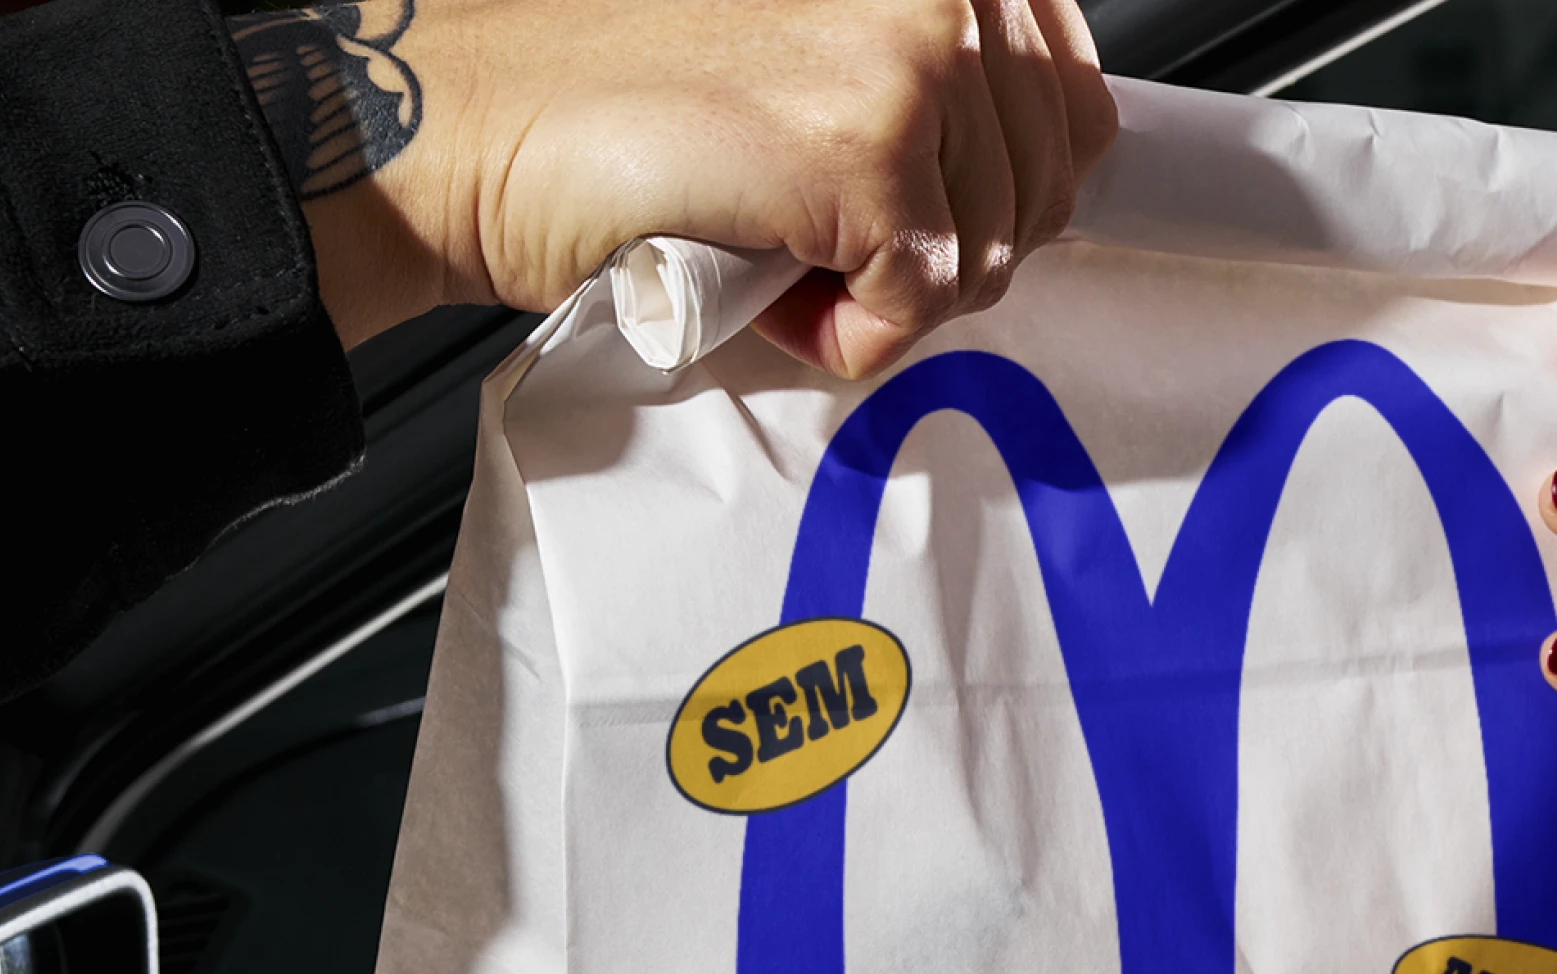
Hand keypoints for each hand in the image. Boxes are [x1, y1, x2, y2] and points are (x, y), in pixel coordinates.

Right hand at [233, 0, 1116, 374]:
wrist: (484, 127)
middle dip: (943, 252)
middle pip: (1043, 188)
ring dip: (885, 294)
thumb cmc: (617, 98)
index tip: (924, 211)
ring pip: (988, 254)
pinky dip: (846, 335)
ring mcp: (910, 61)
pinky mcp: (868, 154)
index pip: (1071, 94)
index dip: (1003, 185)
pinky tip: (766, 286)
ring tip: (783, 253)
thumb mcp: (810, 56)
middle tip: (830, 244)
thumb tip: (1040, 175)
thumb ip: (926, 83)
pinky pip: (921, 303)